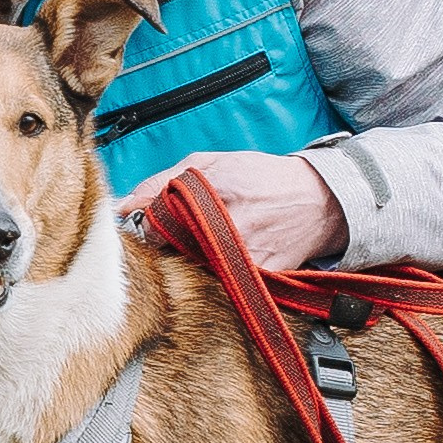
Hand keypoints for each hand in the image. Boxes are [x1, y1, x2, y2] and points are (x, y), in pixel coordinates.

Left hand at [119, 149, 347, 272]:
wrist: (318, 202)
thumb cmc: (263, 178)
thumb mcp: (212, 163)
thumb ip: (162, 181)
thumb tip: (124, 204)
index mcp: (216, 190)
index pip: (160, 220)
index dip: (152, 223)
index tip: (155, 221)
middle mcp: (230, 226)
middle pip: (174, 248)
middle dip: (172, 241)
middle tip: (189, 228)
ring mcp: (244, 256)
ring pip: (195, 267)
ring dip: (194, 256)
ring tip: (214, 236)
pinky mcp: (257, 278)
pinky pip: (220, 280)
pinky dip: (217, 269)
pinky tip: (229, 251)